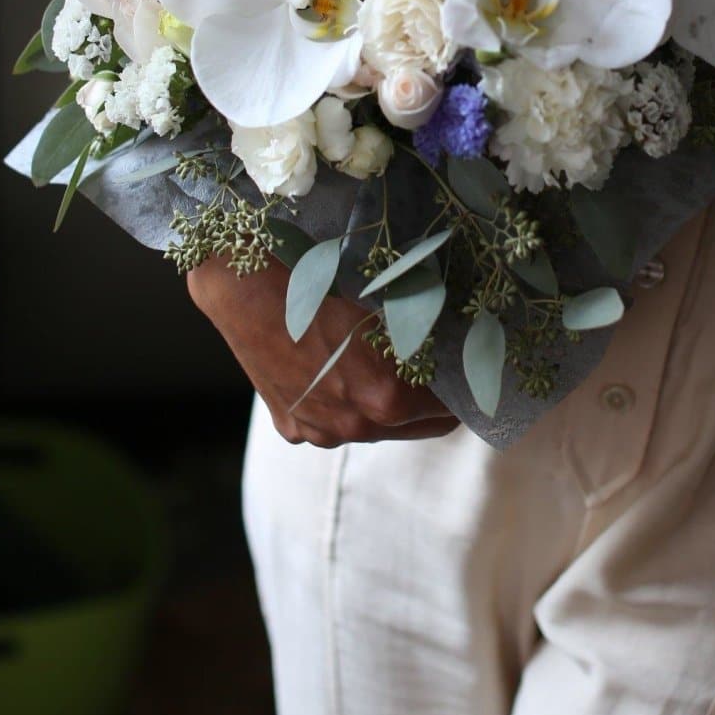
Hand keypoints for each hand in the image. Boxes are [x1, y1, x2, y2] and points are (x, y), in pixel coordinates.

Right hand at [186, 254, 459, 449]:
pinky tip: (336, 368)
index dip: (462, 392)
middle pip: (414, 427)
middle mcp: (354, 427)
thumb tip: (461, 344)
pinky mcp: (289, 425)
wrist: (245, 284)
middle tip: (439, 374)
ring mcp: (317, 431)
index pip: (448, 412)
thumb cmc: (320, 283)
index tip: (469, 377)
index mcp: (387, 400)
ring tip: (384, 365)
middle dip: (429, 403)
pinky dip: (340, 402)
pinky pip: (328, 421)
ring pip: (370, 426)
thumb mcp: (387, 307)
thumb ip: (424, 339)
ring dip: (383, 404)